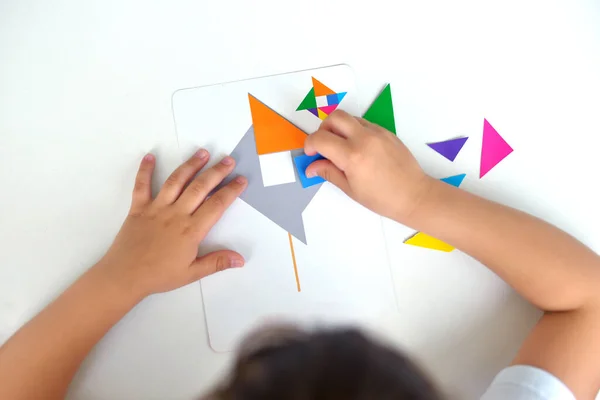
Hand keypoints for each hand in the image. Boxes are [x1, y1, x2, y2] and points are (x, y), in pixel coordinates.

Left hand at [96, 150, 247, 299]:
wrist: (124, 276)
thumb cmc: (159, 276)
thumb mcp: (192, 273)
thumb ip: (217, 262)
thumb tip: (240, 259)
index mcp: (191, 230)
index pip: (217, 205)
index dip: (231, 191)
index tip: (241, 180)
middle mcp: (176, 214)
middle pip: (200, 187)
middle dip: (216, 172)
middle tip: (228, 160)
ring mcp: (156, 208)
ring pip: (176, 181)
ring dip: (190, 165)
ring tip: (202, 152)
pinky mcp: (139, 208)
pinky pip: (142, 185)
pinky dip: (145, 170)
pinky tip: (150, 157)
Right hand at [304, 110, 431, 222]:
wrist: (414, 195)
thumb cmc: (382, 198)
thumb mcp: (350, 189)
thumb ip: (329, 172)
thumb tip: (311, 167)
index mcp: (352, 156)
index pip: (320, 139)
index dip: (309, 145)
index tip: (310, 154)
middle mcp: (364, 138)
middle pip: (334, 117)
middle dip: (323, 129)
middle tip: (324, 146)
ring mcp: (377, 133)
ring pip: (350, 118)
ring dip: (339, 128)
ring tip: (342, 148)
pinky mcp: (387, 132)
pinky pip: (364, 124)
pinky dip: (355, 131)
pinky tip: (359, 150)